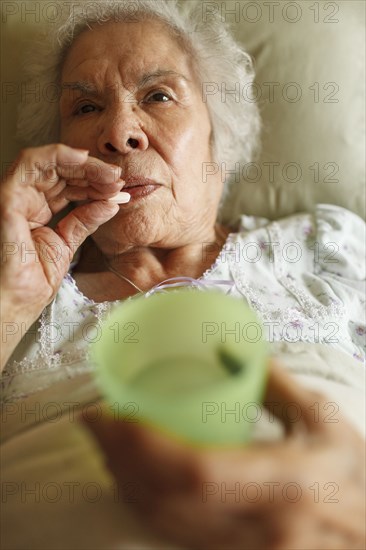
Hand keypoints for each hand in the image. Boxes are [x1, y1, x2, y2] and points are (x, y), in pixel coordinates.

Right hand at [0, 144, 127, 366]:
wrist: (17, 301)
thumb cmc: (31, 280)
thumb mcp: (67, 244)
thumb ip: (85, 220)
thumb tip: (111, 203)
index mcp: (36, 209)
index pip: (67, 184)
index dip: (94, 182)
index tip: (118, 188)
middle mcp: (25, 199)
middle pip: (60, 171)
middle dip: (93, 171)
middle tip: (117, 178)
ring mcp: (16, 197)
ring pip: (48, 162)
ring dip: (83, 163)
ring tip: (108, 174)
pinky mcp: (9, 198)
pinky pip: (29, 164)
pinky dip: (57, 155)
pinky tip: (83, 158)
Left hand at [84, 363, 364, 549]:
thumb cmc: (348, 471)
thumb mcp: (324, 419)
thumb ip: (276, 381)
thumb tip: (228, 347)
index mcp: (287, 483)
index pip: (197, 471)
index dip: (144, 446)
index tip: (111, 416)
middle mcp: (262, 526)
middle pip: (168, 501)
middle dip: (119, 462)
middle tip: (94, 425)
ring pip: (165, 524)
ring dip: (124, 484)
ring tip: (103, 446)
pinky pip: (175, 537)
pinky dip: (143, 507)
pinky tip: (129, 480)